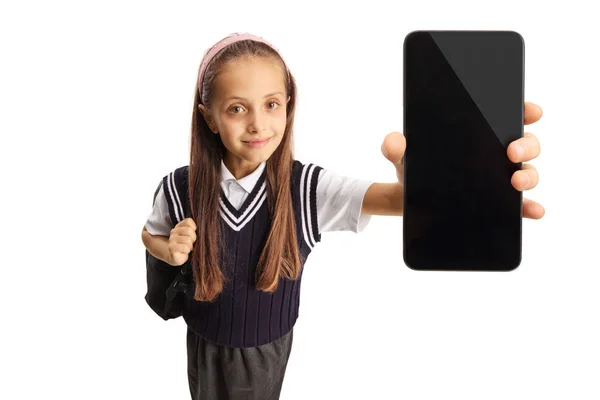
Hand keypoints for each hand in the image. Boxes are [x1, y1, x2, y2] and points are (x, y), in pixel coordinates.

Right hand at [167, 218, 196, 265]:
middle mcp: (174, 231)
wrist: (177, 257)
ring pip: (188, 240)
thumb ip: (194, 230)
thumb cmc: (186, 245)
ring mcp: (172, 239)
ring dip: (190, 246)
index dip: (194, 228)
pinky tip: (185, 251)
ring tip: (187, 248)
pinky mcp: (171, 248)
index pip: (188, 221)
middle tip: (191, 243)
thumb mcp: (191, 236)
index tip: (193, 234)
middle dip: (193, 238)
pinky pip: (185, 247)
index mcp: (179, 226)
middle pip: (189, 230)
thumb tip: (203, 229)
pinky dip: (187, 250)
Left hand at [380, 101, 544, 219]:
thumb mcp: (401, 156)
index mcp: (479, 133)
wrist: (409, 202)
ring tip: (516, 182)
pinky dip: (530, 207)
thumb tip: (394, 141)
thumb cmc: (413, 169)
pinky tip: (533, 211)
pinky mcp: (498, 203)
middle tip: (512, 151)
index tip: (530, 111)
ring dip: (529, 175)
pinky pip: (521, 205)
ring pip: (528, 171)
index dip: (524, 110)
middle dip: (526, 145)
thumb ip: (394, 146)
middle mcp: (495, 153)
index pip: (508, 115)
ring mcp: (499, 178)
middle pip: (525, 143)